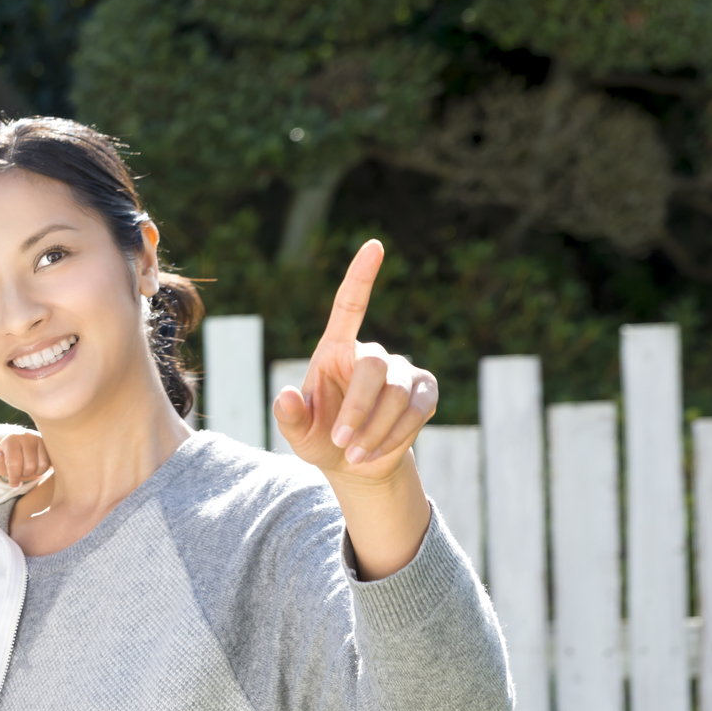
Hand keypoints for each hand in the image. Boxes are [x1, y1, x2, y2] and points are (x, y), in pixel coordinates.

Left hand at [0, 429, 51, 486]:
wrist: (19, 446)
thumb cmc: (6, 456)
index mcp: (11, 439)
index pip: (14, 462)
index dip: (14, 476)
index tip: (13, 484)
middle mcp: (26, 436)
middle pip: (29, 466)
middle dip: (24, 474)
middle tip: (20, 472)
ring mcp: (39, 440)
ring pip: (41, 465)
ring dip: (33, 473)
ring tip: (27, 469)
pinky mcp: (48, 445)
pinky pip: (48, 463)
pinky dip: (42, 470)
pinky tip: (36, 467)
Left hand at [273, 240, 437, 482]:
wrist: (356, 465)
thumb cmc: (322, 440)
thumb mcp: (299, 434)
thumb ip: (290, 417)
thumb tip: (285, 395)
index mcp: (335, 350)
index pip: (350, 306)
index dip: (361, 276)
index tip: (374, 245)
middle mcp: (371, 353)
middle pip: (375, 368)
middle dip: (358, 410)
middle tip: (341, 443)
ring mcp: (402, 370)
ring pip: (397, 395)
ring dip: (374, 431)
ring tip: (354, 454)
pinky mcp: (426, 391)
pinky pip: (417, 411)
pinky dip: (395, 437)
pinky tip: (375, 452)